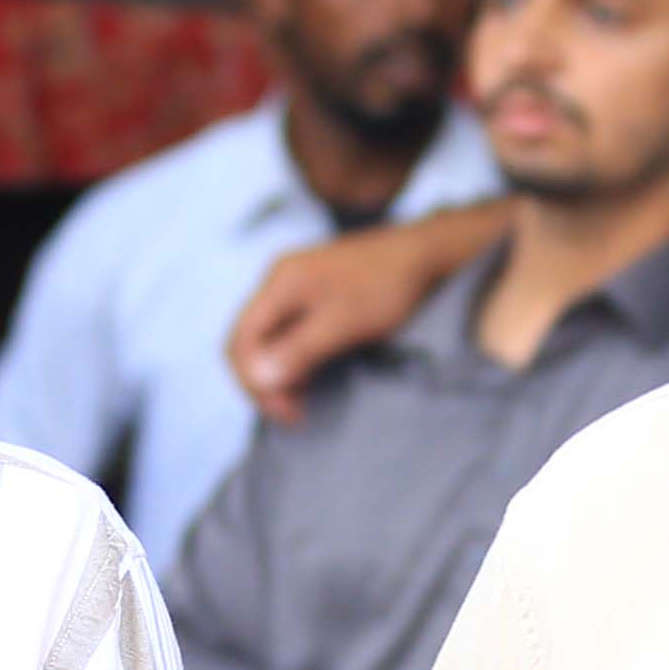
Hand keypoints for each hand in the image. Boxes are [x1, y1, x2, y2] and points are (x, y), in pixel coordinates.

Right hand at [225, 217, 473, 419]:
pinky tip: (311, 380)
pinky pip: (288, 335)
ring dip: (278, 375)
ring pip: (268, 341)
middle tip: (292, 414)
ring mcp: (297, 287)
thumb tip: (257, 379)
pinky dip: (293, 362)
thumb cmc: (389, 286)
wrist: (427, 254)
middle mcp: (281, 281)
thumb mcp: (343, 323)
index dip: (253, 382)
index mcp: (281, 282)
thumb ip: (299, 350)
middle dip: (262, 382)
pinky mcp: (316, 297)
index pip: (240, 341)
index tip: (285, 411)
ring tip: (301, 405)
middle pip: (249, 342)